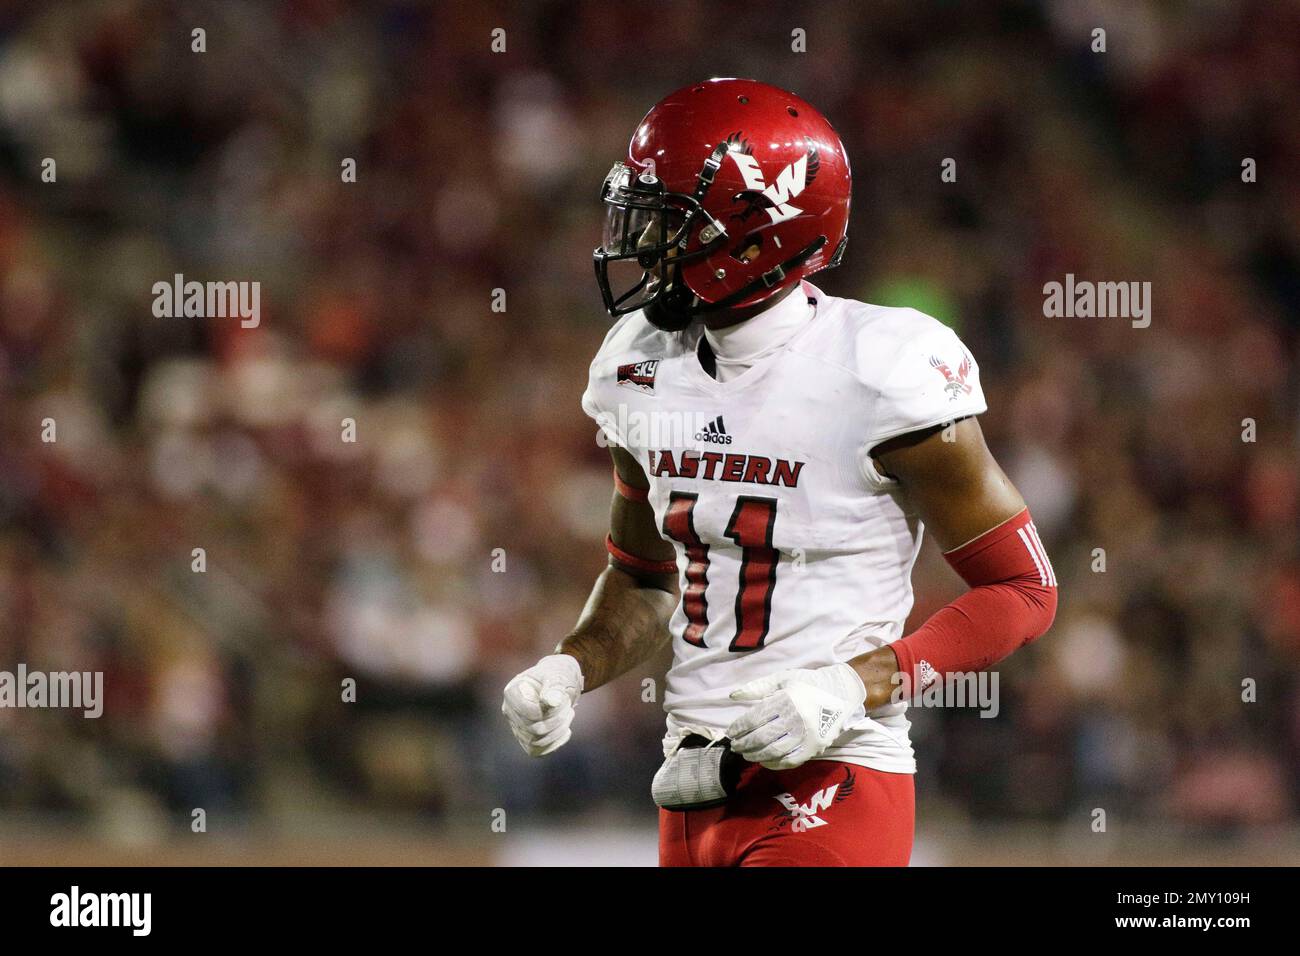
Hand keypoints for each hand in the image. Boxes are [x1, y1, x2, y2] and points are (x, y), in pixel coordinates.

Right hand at [501, 654, 584, 756]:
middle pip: (534, 729)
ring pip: (536, 743)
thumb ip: (555, 686)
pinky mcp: (525, 738)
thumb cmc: (556, 674)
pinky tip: (565, 730)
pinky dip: (555, 743)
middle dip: (558, 720)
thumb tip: (552, 701)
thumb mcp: (558, 674)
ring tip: (568, 714)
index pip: (530, 713)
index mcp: (512, 692)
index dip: (550, 712)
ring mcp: (516, 726)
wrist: (557, 683)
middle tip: (568, 706)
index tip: (562, 700)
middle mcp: (509, 710)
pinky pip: (536, 751)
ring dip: (558, 731)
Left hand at [725, 664, 866, 769]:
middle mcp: (796, 719)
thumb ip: (757, 686)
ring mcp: (807, 735)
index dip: (739, 728)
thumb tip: (733, 696)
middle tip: (735, 746)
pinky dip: (774, 764)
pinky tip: (764, 761)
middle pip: (762, 737)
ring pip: (774, 751)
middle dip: (744, 744)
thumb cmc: (809, 683)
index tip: (730, 732)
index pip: (755, 718)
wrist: (842, 692)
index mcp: (786, 700)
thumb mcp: (783, 678)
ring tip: (746, 754)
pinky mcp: (815, 747)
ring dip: (756, 755)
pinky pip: (791, 761)